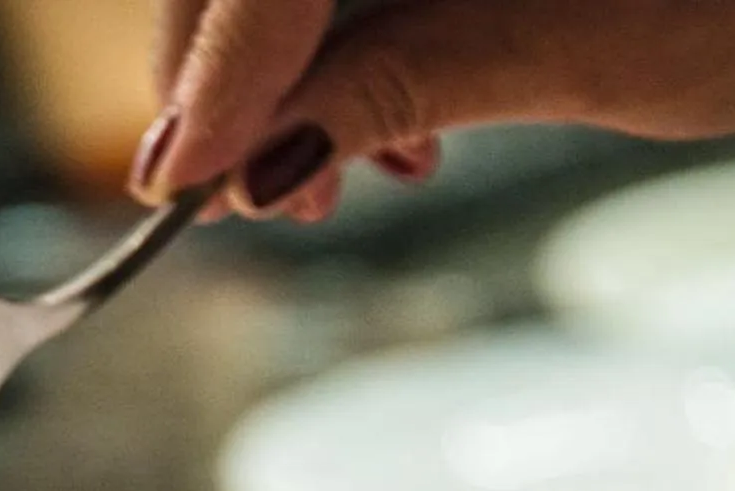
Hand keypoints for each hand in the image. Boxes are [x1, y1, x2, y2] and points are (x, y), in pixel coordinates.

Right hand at [134, 0, 734, 216]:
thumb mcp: (551, 53)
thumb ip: (384, 84)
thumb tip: (251, 158)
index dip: (209, 80)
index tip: (183, 184)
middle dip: (240, 82)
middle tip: (250, 197)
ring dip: (297, 80)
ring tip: (334, 180)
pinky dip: (359, 50)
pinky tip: (397, 133)